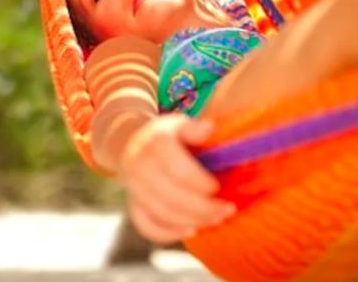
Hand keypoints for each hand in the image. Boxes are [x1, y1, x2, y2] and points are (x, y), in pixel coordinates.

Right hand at [119, 113, 235, 243]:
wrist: (130, 143)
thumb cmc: (165, 136)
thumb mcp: (179, 124)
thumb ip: (195, 128)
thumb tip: (209, 128)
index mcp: (156, 144)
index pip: (178, 170)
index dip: (201, 183)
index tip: (218, 187)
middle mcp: (141, 166)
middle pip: (172, 196)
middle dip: (203, 208)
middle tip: (227, 210)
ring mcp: (134, 188)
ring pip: (162, 213)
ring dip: (193, 221)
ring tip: (216, 219)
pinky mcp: (132, 204)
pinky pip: (146, 226)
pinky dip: (168, 233)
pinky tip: (191, 230)